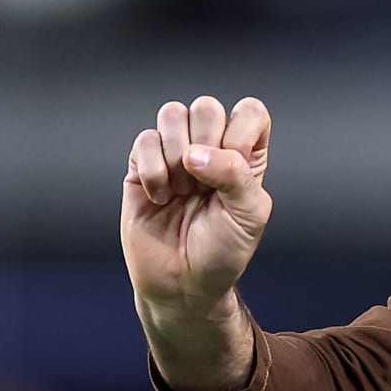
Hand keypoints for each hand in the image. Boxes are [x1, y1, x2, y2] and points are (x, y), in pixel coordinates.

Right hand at [122, 96, 272, 309]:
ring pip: (172, 113)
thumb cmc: (223, 250)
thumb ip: (235, 174)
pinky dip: (153, 170)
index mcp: (244, 155)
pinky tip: (161, 197)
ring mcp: (174, 154)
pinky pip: (144, 140)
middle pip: (207, 106)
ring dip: (177, 153)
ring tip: (182, 190)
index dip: (241, 133)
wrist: (183, 284)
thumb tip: (195, 153)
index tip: (237, 170)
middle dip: (206, 143)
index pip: (249, 111)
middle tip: (204, 184)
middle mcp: (210, 148)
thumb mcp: (249, 214)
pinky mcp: (141, 167)